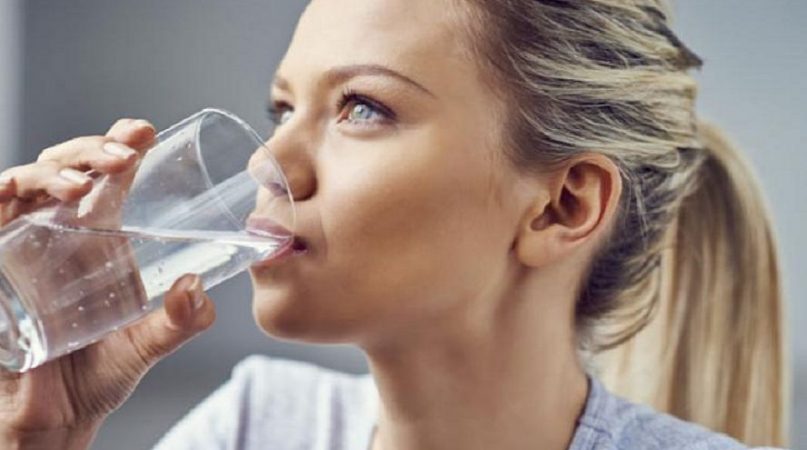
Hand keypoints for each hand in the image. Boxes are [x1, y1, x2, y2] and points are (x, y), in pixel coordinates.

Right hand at [0, 119, 216, 447]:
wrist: (55, 418)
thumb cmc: (97, 375)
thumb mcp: (146, 344)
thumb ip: (179, 321)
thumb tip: (198, 291)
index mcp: (99, 238)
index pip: (107, 178)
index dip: (121, 145)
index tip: (144, 131)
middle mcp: (60, 235)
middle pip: (67, 168)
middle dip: (91, 150)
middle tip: (124, 153)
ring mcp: (24, 247)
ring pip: (26, 184)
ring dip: (50, 172)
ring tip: (79, 182)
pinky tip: (10, 190)